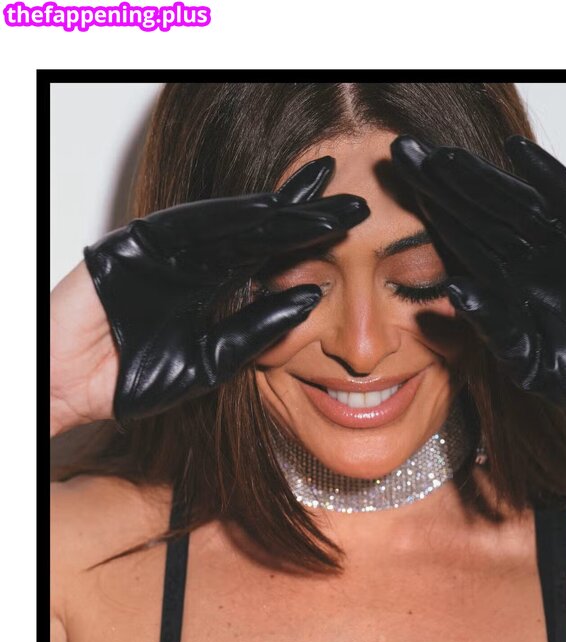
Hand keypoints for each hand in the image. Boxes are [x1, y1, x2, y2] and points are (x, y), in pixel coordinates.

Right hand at [50, 157, 368, 434]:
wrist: (76, 388)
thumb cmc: (133, 379)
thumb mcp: (212, 360)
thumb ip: (256, 331)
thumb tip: (311, 300)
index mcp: (214, 288)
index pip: (272, 259)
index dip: (312, 243)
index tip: (357, 233)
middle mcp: (197, 262)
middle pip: (261, 232)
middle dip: (307, 216)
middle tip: (356, 203)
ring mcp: (169, 249)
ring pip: (232, 222)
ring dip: (277, 208)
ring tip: (322, 196)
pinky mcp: (139, 241)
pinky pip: (188, 225)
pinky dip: (226, 215)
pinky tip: (266, 207)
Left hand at [390, 134, 565, 437]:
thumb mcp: (528, 361)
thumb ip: (493, 329)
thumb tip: (450, 294)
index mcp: (510, 286)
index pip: (462, 243)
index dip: (427, 215)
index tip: (390, 190)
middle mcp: (533, 260)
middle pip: (482, 214)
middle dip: (443, 186)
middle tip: (404, 154)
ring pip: (519, 205)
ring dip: (483, 180)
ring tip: (447, 157)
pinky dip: (549, 181)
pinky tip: (518, 157)